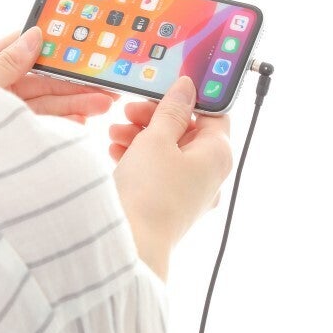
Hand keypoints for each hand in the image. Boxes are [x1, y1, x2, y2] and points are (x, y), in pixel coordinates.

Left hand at [0, 27, 117, 123]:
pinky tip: (81, 122)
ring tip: (102, 105)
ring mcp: (0, 111)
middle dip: (74, 83)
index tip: (84, 47)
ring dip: (74, 104)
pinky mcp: (4, 133)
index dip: (54, 46)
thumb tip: (35, 35)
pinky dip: (60, 124)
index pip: (23, 47)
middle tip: (105, 85)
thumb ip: (5, 64)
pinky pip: (36, 125)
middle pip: (40, 80)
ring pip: (43, 104)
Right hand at [108, 76, 232, 279]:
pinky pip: (158, 174)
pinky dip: (139, 160)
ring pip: (169, 154)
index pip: (213, 114)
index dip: (188, 98)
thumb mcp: (157, 139)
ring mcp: (190, 194)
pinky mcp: (169, 207)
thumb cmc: (149, 192)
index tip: (164, 89)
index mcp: (218, 155)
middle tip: (130, 111)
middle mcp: (210, 176)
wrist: (131, 245)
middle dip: (155, 118)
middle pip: (187, 133)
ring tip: (114, 132)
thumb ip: (171, 110)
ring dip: (141, 137)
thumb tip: (187, 87)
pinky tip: (115, 153)